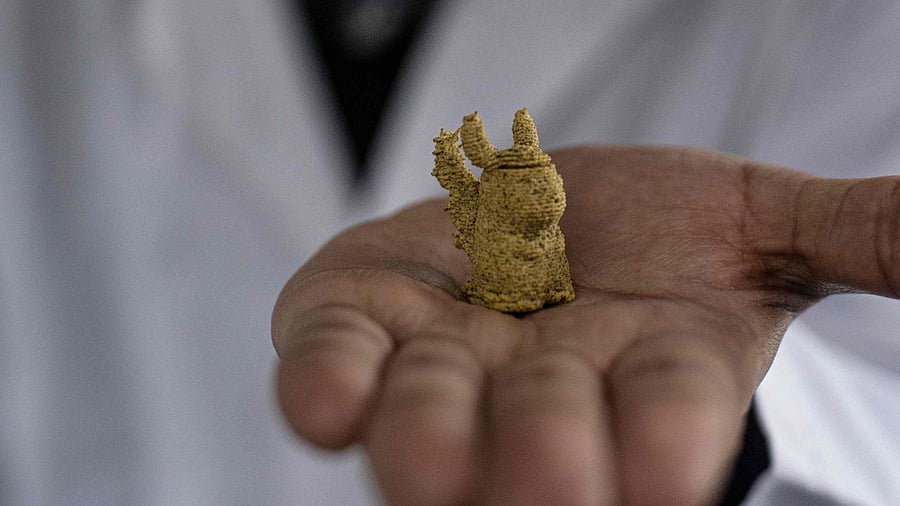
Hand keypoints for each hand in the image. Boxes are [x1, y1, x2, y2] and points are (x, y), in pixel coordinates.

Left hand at [272, 146, 899, 504]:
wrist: (534, 206)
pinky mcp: (362, 318)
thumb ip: (848, 230)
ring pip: (430, 411)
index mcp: (649, 370)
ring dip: (426, 432)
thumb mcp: (759, 221)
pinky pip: (338, 359)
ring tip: (424, 460)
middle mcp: (543, 387)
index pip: (671, 415)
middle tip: (543, 474)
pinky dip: (327, 380)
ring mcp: (442, 358)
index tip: (661, 480)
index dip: (668, 442)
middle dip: (541, 449)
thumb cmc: (652, 230)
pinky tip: (324, 400)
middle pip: (543, 429)